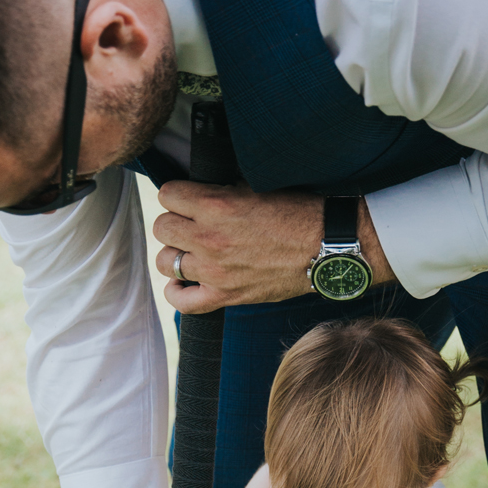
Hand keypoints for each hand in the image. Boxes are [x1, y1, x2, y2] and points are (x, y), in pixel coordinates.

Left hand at [153, 184, 394, 313]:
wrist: (327, 247)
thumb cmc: (298, 213)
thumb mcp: (256, 186)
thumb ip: (222, 190)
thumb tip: (198, 190)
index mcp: (217, 204)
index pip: (167, 195)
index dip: (177, 195)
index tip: (189, 199)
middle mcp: (210, 238)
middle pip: (161, 227)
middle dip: (175, 222)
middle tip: (192, 224)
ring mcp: (215, 271)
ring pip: (165, 261)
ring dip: (176, 253)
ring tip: (192, 251)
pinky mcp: (225, 295)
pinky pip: (180, 301)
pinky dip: (177, 291)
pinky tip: (185, 281)